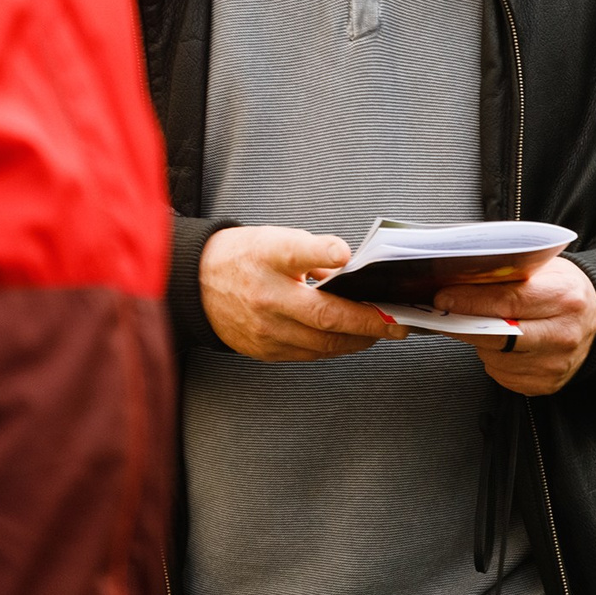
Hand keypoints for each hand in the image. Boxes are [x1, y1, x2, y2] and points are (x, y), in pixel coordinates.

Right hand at [200, 226, 404, 362]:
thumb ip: (313, 253)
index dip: (322, 253)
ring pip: (322, 344)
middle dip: (369, 322)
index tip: (347, 255)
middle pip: (324, 316)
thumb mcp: (275, 239)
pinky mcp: (263, 351)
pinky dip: (335, 347)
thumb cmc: (245, 257)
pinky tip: (352, 339)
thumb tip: (354, 272)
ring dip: (358, 340)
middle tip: (398, 323)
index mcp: (267, 258)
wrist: (197, 284)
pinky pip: (309, 354)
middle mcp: (265, 297)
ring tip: (383, 332)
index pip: (296, 253)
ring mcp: (264, 330)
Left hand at [431, 256, 595, 395]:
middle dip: (464, 323)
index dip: (470, 301)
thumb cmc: (565, 291)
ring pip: (495, 357)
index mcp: (564, 298)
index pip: (508, 301)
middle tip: (445, 313)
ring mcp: (555, 364)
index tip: (445, 298)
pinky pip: (502, 375)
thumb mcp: (544, 270)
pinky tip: (503, 345)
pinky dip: (493, 359)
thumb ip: (507, 275)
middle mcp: (563, 334)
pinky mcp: (546, 384)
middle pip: (497, 334)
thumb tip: (461, 280)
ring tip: (488, 325)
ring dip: (480, 342)